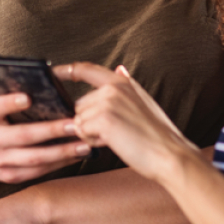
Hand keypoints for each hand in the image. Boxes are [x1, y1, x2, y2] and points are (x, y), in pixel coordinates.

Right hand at [0, 87, 88, 185]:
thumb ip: (4, 89)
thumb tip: (31, 76)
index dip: (9, 103)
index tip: (28, 97)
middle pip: (22, 136)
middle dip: (50, 130)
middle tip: (74, 123)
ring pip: (34, 158)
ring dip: (62, 152)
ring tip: (85, 143)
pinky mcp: (10, 176)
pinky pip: (38, 171)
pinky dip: (59, 163)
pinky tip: (76, 155)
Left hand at [57, 63, 194, 183]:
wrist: (170, 155)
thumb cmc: (157, 136)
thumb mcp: (143, 102)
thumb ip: (126, 87)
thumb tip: (119, 68)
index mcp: (122, 82)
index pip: (87, 69)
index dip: (67, 70)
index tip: (53, 71)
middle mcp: (114, 87)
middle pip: (79, 105)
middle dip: (89, 122)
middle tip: (115, 132)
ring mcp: (108, 101)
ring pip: (79, 120)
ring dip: (91, 133)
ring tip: (117, 137)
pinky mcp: (104, 119)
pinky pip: (82, 132)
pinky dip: (93, 141)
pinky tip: (113, 143)